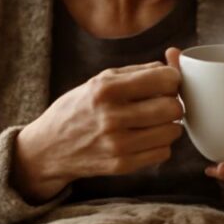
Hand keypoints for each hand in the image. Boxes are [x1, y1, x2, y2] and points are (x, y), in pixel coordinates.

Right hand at [13, 61, 183, 201]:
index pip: (166, 79)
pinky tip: (146, 138)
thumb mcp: (102, 80)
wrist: (48, 148)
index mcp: (106, 89)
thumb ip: (141, 69)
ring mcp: (117, 144)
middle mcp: (111, 117)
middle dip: (172, 102)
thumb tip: (175, 58)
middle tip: (161, 103)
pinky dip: (160, 144)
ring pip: (173, 131)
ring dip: (169, 125)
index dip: (172, 79)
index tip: (165, 83)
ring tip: (154, 121)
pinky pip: (163, 153)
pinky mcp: (121, 165)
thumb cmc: (79, 108)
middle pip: (173, 107)